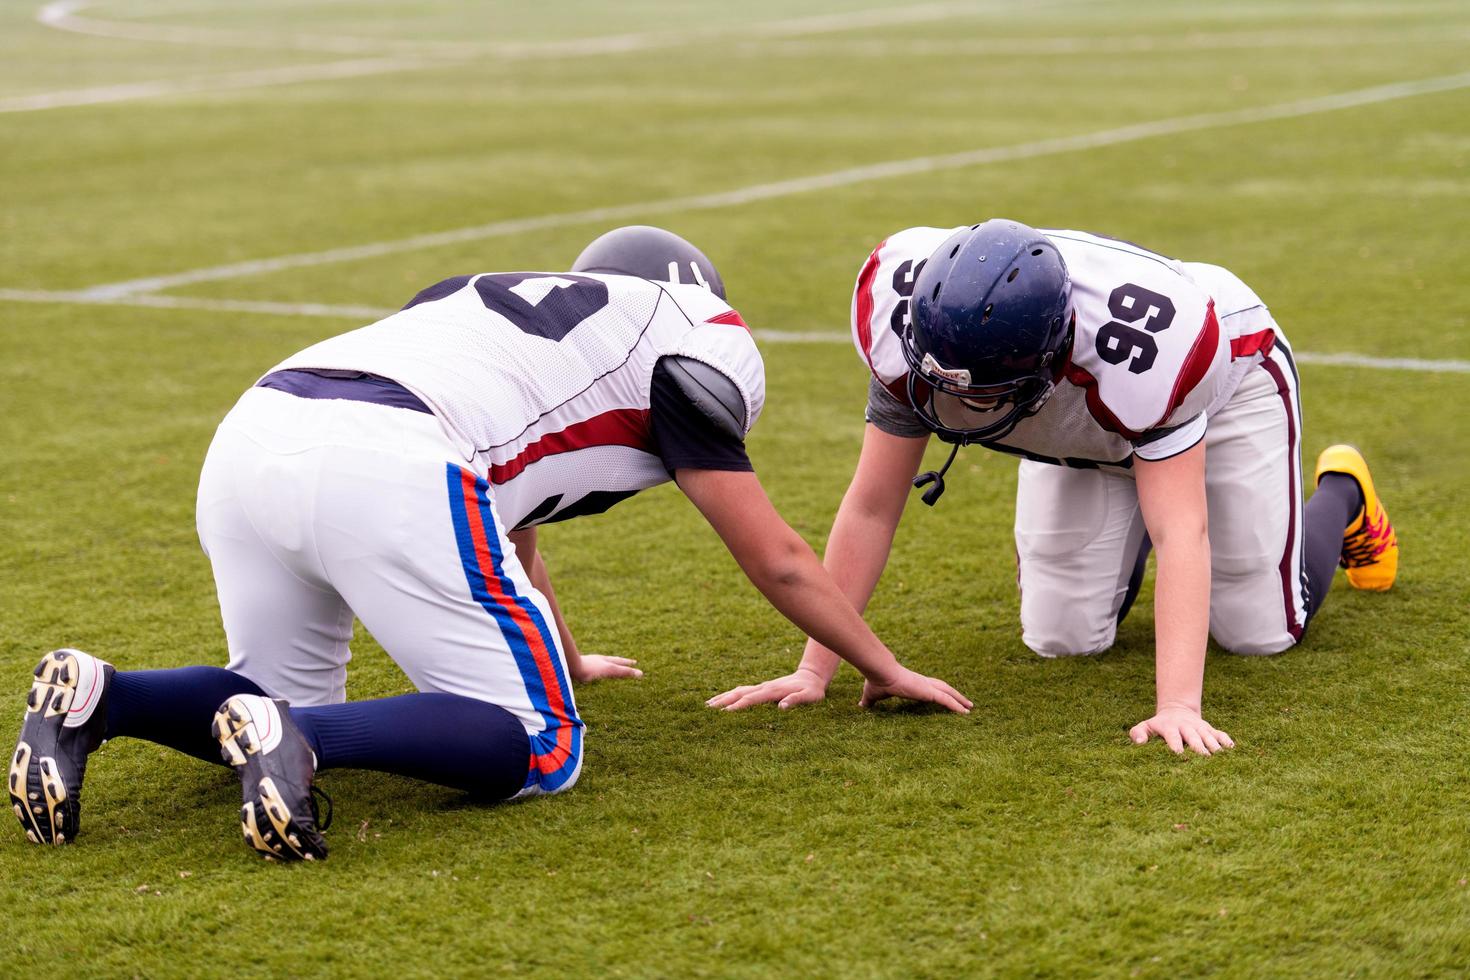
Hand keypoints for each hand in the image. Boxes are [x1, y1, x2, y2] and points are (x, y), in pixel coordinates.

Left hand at [569, 654, 641, 683]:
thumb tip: (641, 673)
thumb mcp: (610, 670)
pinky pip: (587, 669)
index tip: (635, 662)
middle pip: (609, 660)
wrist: (569, 666)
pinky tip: (587, 673)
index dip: (627, 663)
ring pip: (597, 664)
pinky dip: (591, 670)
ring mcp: (586, 663)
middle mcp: (596, 660)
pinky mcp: (577, 668)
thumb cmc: (589, 669)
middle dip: (617, 662)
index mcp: (604, 660)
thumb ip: (624, 672)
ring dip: (604, 665)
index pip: (618, 661)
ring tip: (605, 666)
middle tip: (624, 662)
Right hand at [705, 668, 828, 710]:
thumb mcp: (809, 697)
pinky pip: (742, 691)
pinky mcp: (761, 688)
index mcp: (773, 691)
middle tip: (707, 710)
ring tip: (707, 705)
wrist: (811, 676)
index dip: (737, 707)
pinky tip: (722, 700)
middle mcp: (763, 687)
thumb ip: (796, 700)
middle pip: (739, 693)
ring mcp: (761, 687)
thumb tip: (781, 707)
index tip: (724, 714)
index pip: (751, 699)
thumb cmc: (812, 690)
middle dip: (723, 701)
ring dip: (723, 697)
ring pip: (738, 691)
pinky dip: (730, 695)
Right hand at [859, 667, 971, 714]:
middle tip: (966, 703)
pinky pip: (946, 700)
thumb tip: (860, 706)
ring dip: (960, 700)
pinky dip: (956, 706)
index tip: (945, 698)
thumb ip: (870, 701)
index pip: (930, 688)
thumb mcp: (872, 694)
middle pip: (944, 688)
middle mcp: (922, 683)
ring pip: (948, 693)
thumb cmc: (877, 680)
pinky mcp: (927, 691)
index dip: (938, 692)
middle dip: (955, 695)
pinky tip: (964, 712)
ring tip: (970, 708)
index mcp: (913, 683)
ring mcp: (926, 686)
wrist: (880, 672)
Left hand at [1129, 706, 1233, 754]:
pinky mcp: (1210, 729)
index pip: (1173, 736)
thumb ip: (1138, 733)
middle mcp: (1186, 727)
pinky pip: (1220, 734)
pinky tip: (1232, 749)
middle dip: (1199, 748)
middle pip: (1194, 737)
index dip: (1176, 745)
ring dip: (1214, 746)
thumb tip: (1139, 742)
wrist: (1176, 709)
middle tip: (1204, 759)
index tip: (1179, 755)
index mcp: (1170, 727)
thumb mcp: (1146, 726)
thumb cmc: (1158, 725)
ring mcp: (1199, 728)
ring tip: (1220, 757)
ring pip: (1208, 736)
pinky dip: (1226, 740)